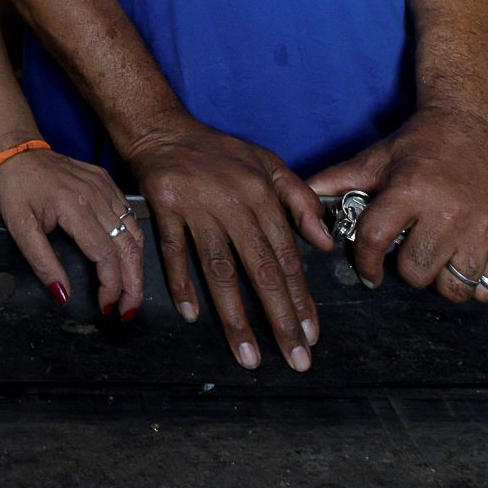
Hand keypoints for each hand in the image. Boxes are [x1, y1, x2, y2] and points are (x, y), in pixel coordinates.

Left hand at [0, 147, 144, 318]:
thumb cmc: (14, 186)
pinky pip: (129, 215)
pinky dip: (132, 242)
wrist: (16, 149)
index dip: (112, 286)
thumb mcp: (18, 227)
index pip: (106, 254)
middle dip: (134, 284)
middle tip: (128, 310)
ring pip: (135, 232)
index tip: (106, 307)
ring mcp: (104, 186)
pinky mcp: (106, 182)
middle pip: (128, 247)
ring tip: (131, 291)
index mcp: (74, 206)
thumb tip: (63, 296)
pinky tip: (127, 259)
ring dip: (137, 266)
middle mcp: (96, 195)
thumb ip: (42, 263)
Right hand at [128, 117, 331, 370]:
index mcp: (262, 195)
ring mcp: (197, 207)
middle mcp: (233, 203)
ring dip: (235, 316)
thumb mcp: (268, 164)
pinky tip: (191, 315)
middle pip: (260, 269)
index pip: (287, 256)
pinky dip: (181, 283)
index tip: (311, 334)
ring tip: (248, 355)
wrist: (163, 128)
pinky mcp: (165, 208)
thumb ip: (300, 201)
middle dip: (280, 318)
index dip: (301, 298)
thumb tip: (324, 242)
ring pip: (219, 269)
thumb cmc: (218, 151)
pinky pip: (173, 252)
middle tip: (294, 358)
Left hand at [311, 108, 487, 305]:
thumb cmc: (418, 146)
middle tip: (408, 254)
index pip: (376, 242)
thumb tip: (302, 196)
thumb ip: (338, 181)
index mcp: (410, 190)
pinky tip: (462, 263)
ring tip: (435, 261)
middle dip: (406, 270)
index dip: (366, 264)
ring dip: (440, 281)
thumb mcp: (375, 159)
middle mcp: (448, 211)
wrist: (470, 126)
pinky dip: (474, 284)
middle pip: (415, 272)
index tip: (369, 272)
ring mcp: (482, 228)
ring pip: (453, 287)